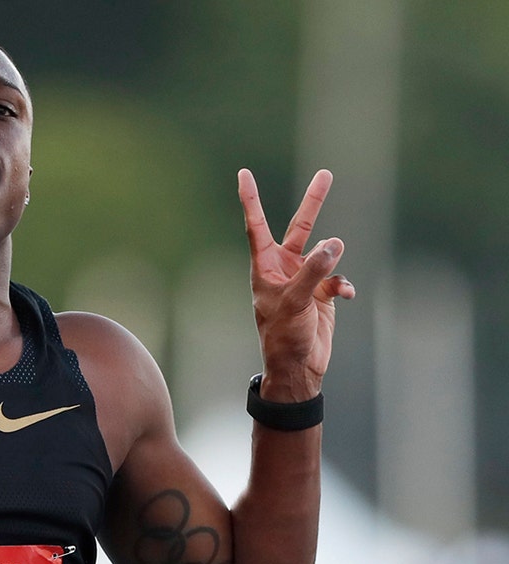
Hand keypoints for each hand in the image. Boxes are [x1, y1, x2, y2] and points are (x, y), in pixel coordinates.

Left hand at [239, 168, 355, 400]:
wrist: (298, 366)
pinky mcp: (322, 294)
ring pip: (326, 254)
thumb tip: (335, 243)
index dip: (251, 199)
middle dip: (314, 202)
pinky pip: (339, 279)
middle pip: (300, 227)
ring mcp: (304, 279)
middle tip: (326, 174)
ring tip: (331, 277)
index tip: (243, 173)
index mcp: (265, 266)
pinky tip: (345, 295)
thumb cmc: (283, 335)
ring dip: (332, 260)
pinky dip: (344, 285)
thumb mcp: (294, 301)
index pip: (256, 225)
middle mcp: (284, 268)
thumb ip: (314, 271)